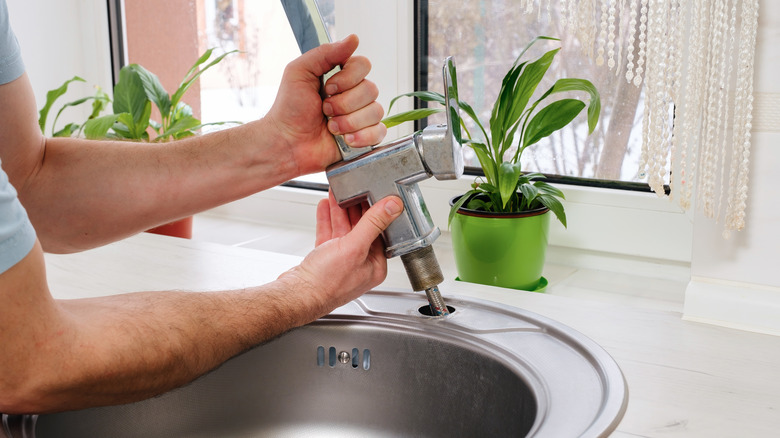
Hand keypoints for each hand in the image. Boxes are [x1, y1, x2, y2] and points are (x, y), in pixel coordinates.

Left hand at [264, 34, 386, 175]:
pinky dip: (362, 136)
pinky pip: (380, 132)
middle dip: (344, 103)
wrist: (286, 143)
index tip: (328, 88)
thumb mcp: (299, 71)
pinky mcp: (364, 137)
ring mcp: (360, 116)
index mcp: (340, 77)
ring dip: (349, 121)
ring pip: (375, 111)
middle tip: (325, 110)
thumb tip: (353, 39)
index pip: (363, 65)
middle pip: (371, 89)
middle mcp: (353, 95)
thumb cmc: (289, 110)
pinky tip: (345, 139)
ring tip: (331, 127)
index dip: (348, 78)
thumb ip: (325, 53)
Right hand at [278, 192, 402, 315]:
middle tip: (350, 191)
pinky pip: (329, 236)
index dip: (374, 212)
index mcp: (375, 266)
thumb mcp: (354, 247)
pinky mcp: (325, 260)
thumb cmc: (326, 282)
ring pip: (343, 231)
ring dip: (338, 212)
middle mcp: (360, 265)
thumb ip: (373, 223)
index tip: (370, 195)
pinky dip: (326, 221)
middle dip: (353, 208)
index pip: (379, 233)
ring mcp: (342, 262)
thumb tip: (392, 206)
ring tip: (335, 195)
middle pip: (360, 229)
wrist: (297, 295)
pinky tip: (324, 208)